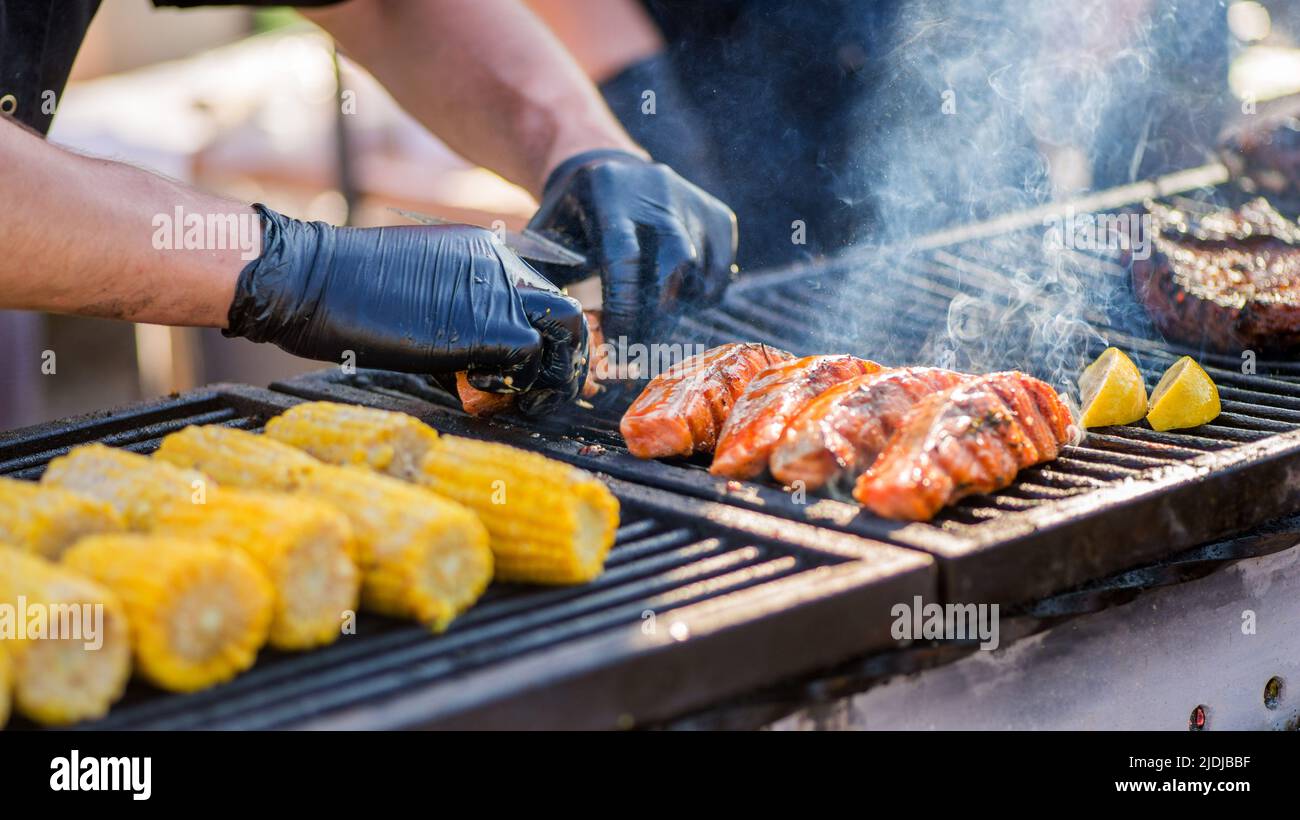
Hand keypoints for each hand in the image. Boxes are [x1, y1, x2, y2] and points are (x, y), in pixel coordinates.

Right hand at [227, 205, 587, 412]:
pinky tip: (474, 393)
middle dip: (559, 362)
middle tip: (533, 395)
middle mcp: (502, 264)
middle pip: (566, 313)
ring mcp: (499, 290)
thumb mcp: (418, 300)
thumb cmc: (345, 297)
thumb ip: (459, 323)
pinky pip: (532, 359)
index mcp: (486, 254)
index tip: (531, 375)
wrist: (309, 280)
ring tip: (514, 400)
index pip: (543, 298)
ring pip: (567, 334)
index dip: (544, 343)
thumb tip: (482, 372)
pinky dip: (513, 386)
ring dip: (548, 376)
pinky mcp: (490, 323)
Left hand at [526, 149, 737, 340]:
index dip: (624, 307)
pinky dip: (702, 296)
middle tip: (639, 346)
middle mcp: (658, 191)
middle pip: (673, 264)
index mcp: (609, 193)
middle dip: (657, 315)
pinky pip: (720, 271)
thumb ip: (546, 274)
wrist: (611, 169)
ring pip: (700, 272)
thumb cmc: (573, 217)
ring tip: (653, 322)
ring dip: (678, 308)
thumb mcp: (550, 234)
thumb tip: (549, 329)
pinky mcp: (719, 215)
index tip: (617, 342)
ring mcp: (693, 202)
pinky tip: (675, 298)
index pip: (624, 257)